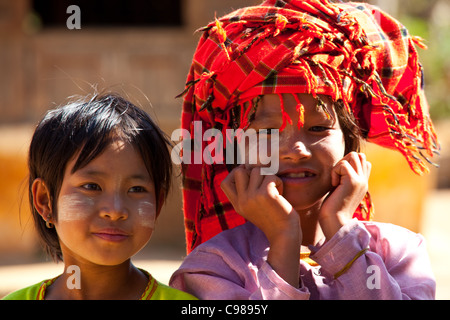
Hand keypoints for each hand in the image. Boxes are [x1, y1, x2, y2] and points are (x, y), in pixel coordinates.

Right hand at [221, 165, 301, 286]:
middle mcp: (242, 201)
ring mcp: (252, 197)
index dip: (235, 174)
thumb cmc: (273, 218)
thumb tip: (247, 167)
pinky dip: (278, 182)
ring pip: (257, 170)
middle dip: (253, 172)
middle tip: (264, 182)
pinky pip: (270, 175)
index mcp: (237, 205)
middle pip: (239, 171)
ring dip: (268, 177)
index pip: (224, 183)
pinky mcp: (265, 194)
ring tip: (274, 189)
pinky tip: (280, 194)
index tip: (249, 176)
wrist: (285, 234)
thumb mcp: (254, 207)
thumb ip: (247, 192)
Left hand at [319, 152, 370, 239]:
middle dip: (343, 161)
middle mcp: (364, 180)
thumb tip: (340, 166)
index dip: (348, 163)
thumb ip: (342, 178)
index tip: (339, 177)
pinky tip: (334, 185)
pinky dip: (334, 172)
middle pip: (358, 155)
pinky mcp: (353, 181)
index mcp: (362, 183)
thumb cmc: (332, 208)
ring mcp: (360, 180)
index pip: (363, 161)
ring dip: (339, 165)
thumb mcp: (339, 190)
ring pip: (352, 155)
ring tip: (335, 181)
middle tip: (336, 177)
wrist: (335, 222)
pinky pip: (343, 164)